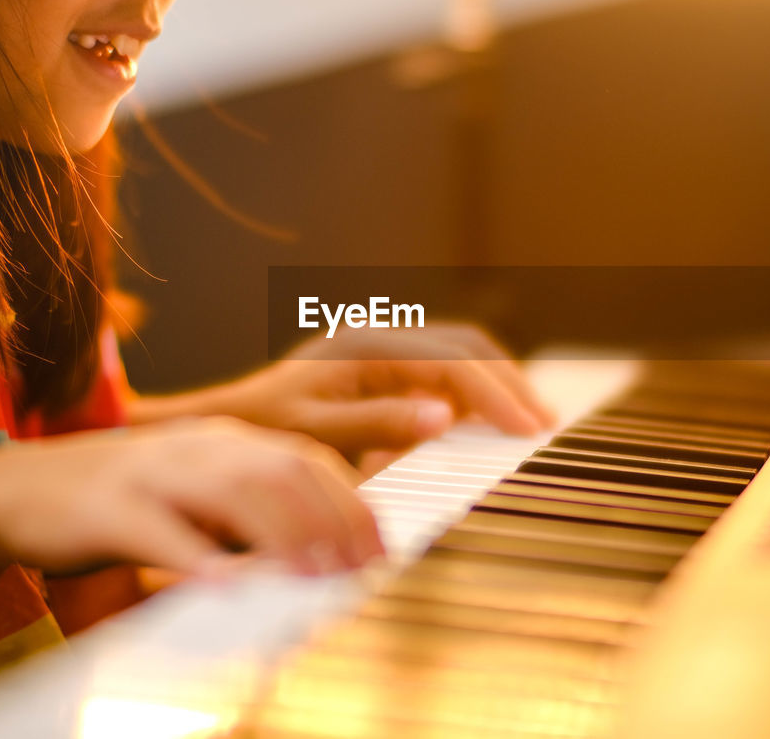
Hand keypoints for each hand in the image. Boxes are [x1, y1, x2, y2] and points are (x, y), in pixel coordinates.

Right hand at [0, 416, 381, 577]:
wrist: (23, 489)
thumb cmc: (127, 502)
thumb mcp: (199, 494)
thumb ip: (254, 515)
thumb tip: (320, 556)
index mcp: (227, 440)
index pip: (307, 459)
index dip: (350, 503)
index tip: (379, 548)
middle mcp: (198, 448)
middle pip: (281, 471)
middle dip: (330, 520)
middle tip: (357, 570)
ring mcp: (154, 472)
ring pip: (231, 492)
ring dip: (281, 537)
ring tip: (312, 577)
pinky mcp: (109, 508)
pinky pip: (160, 532)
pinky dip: (198, 559)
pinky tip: (228, 588)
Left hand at [212, 324, 556, 461]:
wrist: (227, 423)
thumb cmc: (263, 429)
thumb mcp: (315, 432)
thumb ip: (379, 423)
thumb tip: (443, 416)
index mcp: (366, 346)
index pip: (451, 361)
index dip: (495, 393)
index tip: (527, 428)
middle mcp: (381, 338)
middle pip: (466, 347)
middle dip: (508, 383)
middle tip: (542, 424)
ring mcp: (385, 351)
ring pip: (460, 357)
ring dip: (494, 387)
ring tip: (526, 423)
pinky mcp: (385, 371)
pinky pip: (442, 375)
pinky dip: (471, 397)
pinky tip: (486, 425)